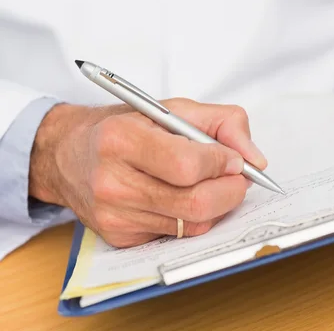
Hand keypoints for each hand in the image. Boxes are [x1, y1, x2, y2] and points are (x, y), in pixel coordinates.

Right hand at [29, 99, 266, 246]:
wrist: (67, 154)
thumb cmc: (121, 126)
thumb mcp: (168, 107)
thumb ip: (219, 122)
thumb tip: (254, 157)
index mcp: (121, 139)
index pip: (187, 164)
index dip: (222, 162)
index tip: (234, 158)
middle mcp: (112, 182)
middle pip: (194, 203)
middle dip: (230, 191)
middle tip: (237, 177)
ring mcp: (113, 216)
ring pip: (191, 224)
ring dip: (216, 204)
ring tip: (212, 182)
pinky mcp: (119, 238)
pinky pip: (176, 235)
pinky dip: (192, 217)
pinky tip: (182, 196)